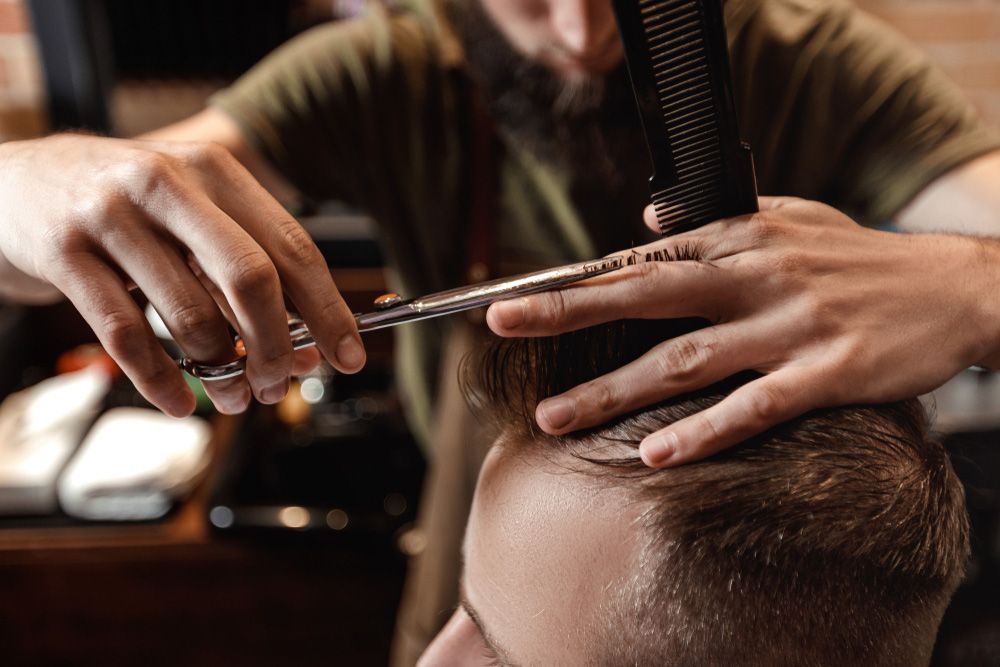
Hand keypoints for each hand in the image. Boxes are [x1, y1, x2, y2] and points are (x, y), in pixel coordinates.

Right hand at [0, 134, 364, 415]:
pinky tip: (181, 402)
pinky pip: (125, 334)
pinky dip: (161, 379)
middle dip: (275, 344)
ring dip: (221, 370)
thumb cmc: (123, 209)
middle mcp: (166, 184)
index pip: (292, 247)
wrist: (12, 183)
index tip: (349, 355)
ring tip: (235, 396)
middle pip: (251, 277)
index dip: (328, 308)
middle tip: (281, 383)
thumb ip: (244, 270)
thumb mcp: (190, 217)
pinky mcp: (64, 252)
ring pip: (190, 313)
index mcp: (214, 171)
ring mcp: (111, 216)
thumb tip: (305, 344)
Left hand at [486, 197, 999, 466]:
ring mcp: (789, 327)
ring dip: (614, 391)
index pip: (643, 260)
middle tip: (503, 324)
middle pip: (645, 295)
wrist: (955, 287)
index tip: (520, 300)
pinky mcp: (827, 373)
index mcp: (740, 240)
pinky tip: (656, 455)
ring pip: (684, 361)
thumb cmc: (861, 257)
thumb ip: (714, 220)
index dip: (577, 281)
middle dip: (567, 312)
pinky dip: (703, 432)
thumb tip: (646, 219)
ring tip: (555, 419)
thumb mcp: (790, 216)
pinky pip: (754, 408)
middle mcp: (755, 278)